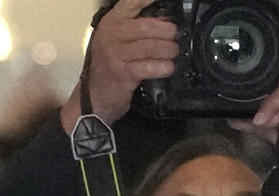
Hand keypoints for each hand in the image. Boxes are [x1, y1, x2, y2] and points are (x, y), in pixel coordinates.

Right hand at [61, 0, 178, 133]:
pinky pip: (148, 67)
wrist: (95, 97)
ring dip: (167, 49)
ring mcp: (116, 54)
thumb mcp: (119, 43)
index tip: (167, 2)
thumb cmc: (110, 68)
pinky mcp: (123, 73)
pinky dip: (163, 67)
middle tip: (176, 35)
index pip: (131, 2)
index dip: (149, 0)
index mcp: (112, 22)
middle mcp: (112, 34)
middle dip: (166, 30)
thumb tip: (166, 22)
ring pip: (149, 46)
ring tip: (175, 51)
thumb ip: (138, 31)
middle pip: (145, 26)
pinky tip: (170, 67)